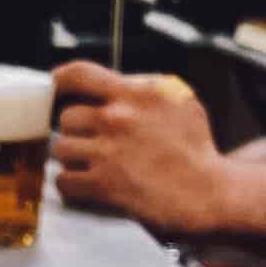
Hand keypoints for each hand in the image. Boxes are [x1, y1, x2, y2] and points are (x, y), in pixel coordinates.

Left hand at [52, 61, 228, 235]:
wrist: (209, 191)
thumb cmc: (199, 150)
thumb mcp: (181, 101)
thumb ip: (147, 89)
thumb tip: (123, 85)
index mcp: (134, 94)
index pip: (81, 75)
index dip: (61, 80)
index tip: (56, 87)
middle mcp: (117, 119)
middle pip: (67, 117)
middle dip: (74, 130)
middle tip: (85, 141)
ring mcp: (108, 153)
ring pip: (61, 149)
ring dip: (70, 158)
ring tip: (85, 164)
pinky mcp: (105, 185)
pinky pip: (66, 181)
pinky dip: (70, 184)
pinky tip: (83, 185)